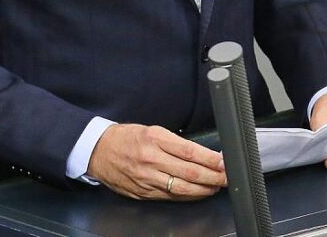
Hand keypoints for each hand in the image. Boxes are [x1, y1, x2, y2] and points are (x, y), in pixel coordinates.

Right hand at [87, 123, 226, 200]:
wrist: (98, 151)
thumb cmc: (127, 138)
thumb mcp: (152, 130)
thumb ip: (175, 142)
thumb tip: (201, 154)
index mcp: (155, 139)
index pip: (190, 151)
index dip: (211, 159)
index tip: (224, 161)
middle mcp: (151, 159)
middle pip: (190, 172)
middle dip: (213, 176)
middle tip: (227, 177)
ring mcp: (147, 178)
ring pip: (182, 188)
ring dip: (203, 189)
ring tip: (216, 186)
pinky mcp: (143, 192)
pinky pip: (170, 196)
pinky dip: (187, 196)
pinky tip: (197, 193)